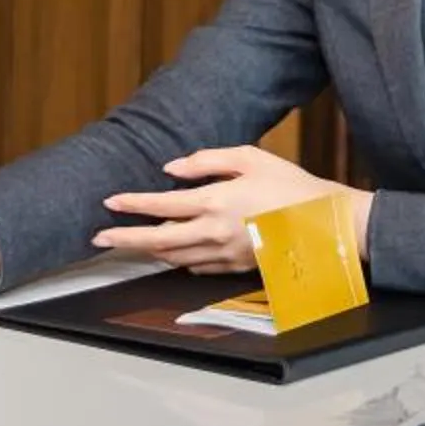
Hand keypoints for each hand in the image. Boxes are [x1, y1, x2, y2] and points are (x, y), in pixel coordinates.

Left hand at [94, 147, 370, 273]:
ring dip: (146, 252)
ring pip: (173, 257)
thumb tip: (171, 169)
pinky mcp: (235, 268)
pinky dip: (176, 260)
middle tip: (99, 239)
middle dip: (124, 240)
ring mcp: (224, 255)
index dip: (132, 205)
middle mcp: (215, 233)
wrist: (325, 224)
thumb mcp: (249, 157)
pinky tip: (166, 254)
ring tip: (125, 245)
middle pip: (157, 240)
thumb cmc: (290, 185)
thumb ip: (206, 160)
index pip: (162, 206)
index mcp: (216, 202)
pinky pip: (196, 267)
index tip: (110, 202)